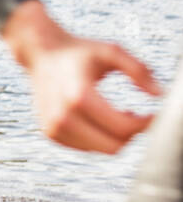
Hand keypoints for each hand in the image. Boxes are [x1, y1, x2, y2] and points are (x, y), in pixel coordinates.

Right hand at [3, 0, 160, 153]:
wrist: (41, 54)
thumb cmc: (79, 52)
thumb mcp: (111, 52)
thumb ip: (138, 70)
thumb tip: (160, 95)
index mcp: (79, 96)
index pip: (123, 128)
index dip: (146, 124)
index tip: (154, 113)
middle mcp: (62, 116)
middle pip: (113, 146)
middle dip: (132, 134)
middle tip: (137, 116)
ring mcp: (54, 127)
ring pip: (100, 150)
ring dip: (115, 136)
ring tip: (119, 114)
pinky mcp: (51, 133)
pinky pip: (85, 147)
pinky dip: (98, 138)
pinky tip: (101, 119)